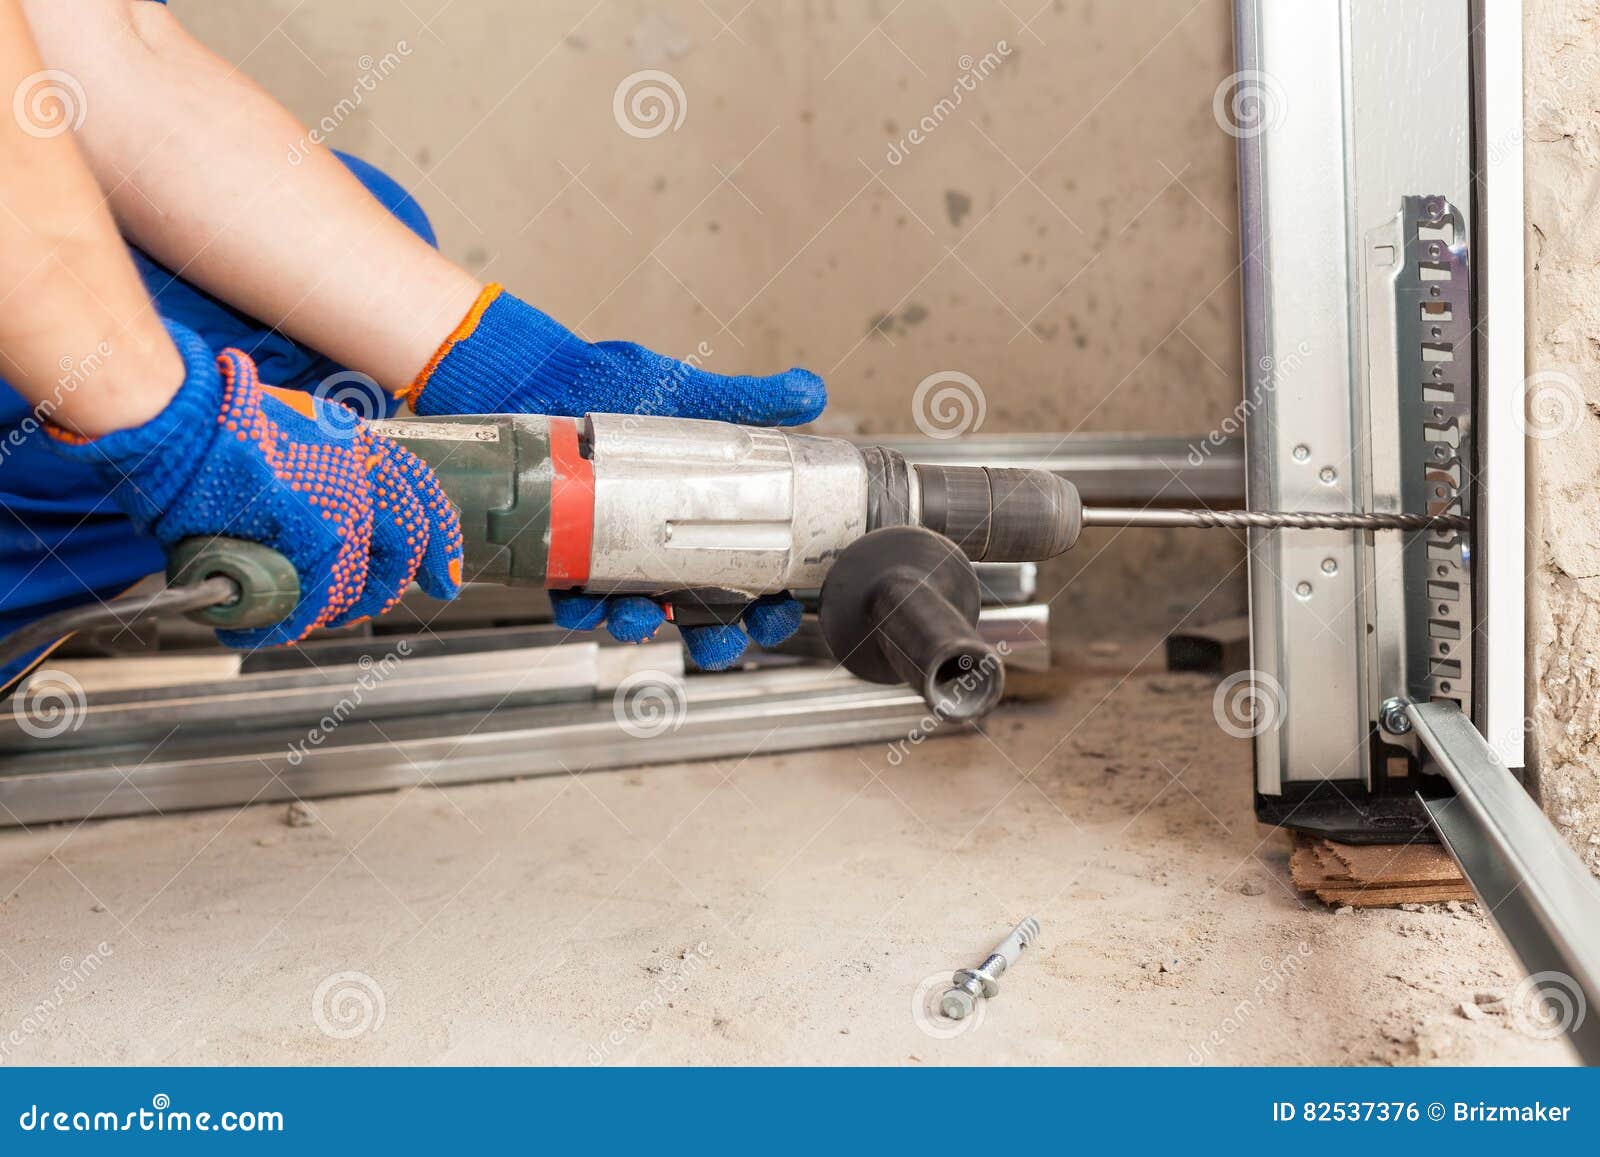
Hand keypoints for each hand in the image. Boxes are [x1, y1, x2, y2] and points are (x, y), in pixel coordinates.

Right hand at [45, 322, 462, 648]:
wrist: (179, 421)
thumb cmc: (211, 423)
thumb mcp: (287, 430)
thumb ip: (317, 470)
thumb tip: (325, 517)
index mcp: (358, 444)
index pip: (420, 500)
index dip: (439, 545)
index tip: (443, 577)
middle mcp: (363, 475)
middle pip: (403, 550)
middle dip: (388, 587)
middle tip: (367, 605)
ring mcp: (343, 509)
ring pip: (359, 583)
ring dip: (336, 609)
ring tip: (308, 613)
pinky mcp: (314, 540)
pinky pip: (319, 599)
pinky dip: (297, 621)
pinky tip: (278, 624)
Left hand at [405, 284, 825, 670]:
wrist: (534, 372)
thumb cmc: (609, 381)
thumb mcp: (689, 394)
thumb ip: (749, 400)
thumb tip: (811, 392)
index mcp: (700, 512)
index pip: (750, 571)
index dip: (770, 602)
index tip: (779, 611)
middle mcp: (659, 541)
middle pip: (700, 611)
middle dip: (716, 639)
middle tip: (723, 644)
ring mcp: (610, 552)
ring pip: (637, 612)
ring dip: (643, 626)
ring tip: (644, 618)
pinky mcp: (562, 552)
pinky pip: (572, 597)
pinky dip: (579, 609)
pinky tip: (586, 606)